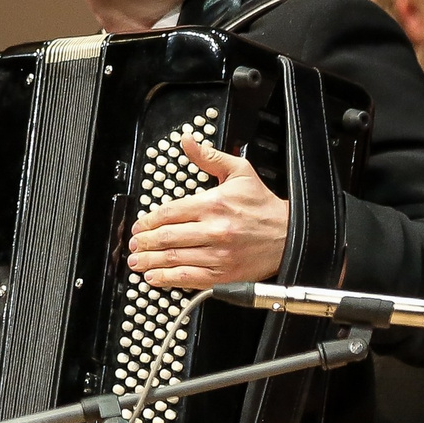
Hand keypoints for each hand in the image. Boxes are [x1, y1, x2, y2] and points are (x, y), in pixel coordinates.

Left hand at [127, 135, 289, 290]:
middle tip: (134, 245)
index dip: (149, 220)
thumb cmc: (263, 206)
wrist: (289, 235)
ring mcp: (217, 254)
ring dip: (149, 261)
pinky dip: (167, 279)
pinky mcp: (223, 274)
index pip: (170, 212)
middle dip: (144, 242)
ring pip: (174, 258)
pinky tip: (155, 278)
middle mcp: (213, 230)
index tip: (140, 226)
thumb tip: (188, 142)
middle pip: (167, 237)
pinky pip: (188, 278)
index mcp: (214, 204)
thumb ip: (209, 158)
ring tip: (137, 262)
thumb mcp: (239, 172)